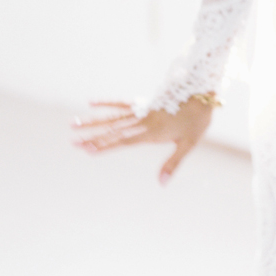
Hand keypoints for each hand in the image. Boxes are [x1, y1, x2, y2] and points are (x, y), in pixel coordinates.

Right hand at [72, 95, 214, 184]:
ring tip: (74, 122)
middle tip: (72, 140)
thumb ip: (172, 163)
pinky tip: (92, 102)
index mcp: (152, 132)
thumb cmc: (197, 120)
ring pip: (113, 116)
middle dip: (92, 136)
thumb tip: (161, 184)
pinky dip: (107, 103)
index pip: (124, 140)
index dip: (105, 145)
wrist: (202, 91)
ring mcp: (143, 110)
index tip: (88, 149)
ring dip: (93, 121)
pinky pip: (122, 103)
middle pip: (113, 129)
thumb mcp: (188, 143)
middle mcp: (143, 120)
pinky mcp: (145, 102)